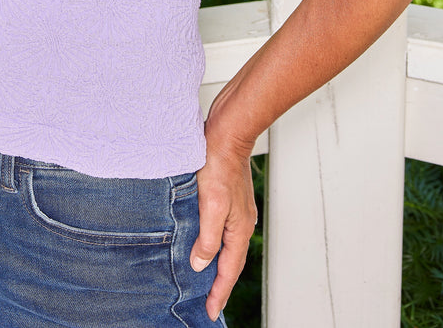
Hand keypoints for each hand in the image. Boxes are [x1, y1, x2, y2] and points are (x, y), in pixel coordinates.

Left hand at [190, 128, 257, 321]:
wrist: (227, 132)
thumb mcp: (210, 204)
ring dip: (216, 264)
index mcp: (239, 229)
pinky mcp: (228, 199)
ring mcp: (236, 211)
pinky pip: (222, 230)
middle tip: (208, 303)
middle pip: (231, 262)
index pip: (228, 270)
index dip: (218, 292)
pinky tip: (203, 242)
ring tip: (204, 279)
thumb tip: (201, 264)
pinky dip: (214, 243)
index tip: (210, 311)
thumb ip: (207, 237)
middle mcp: (241, 223)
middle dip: (220, 284)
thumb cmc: (218, 164)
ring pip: (226, 246)